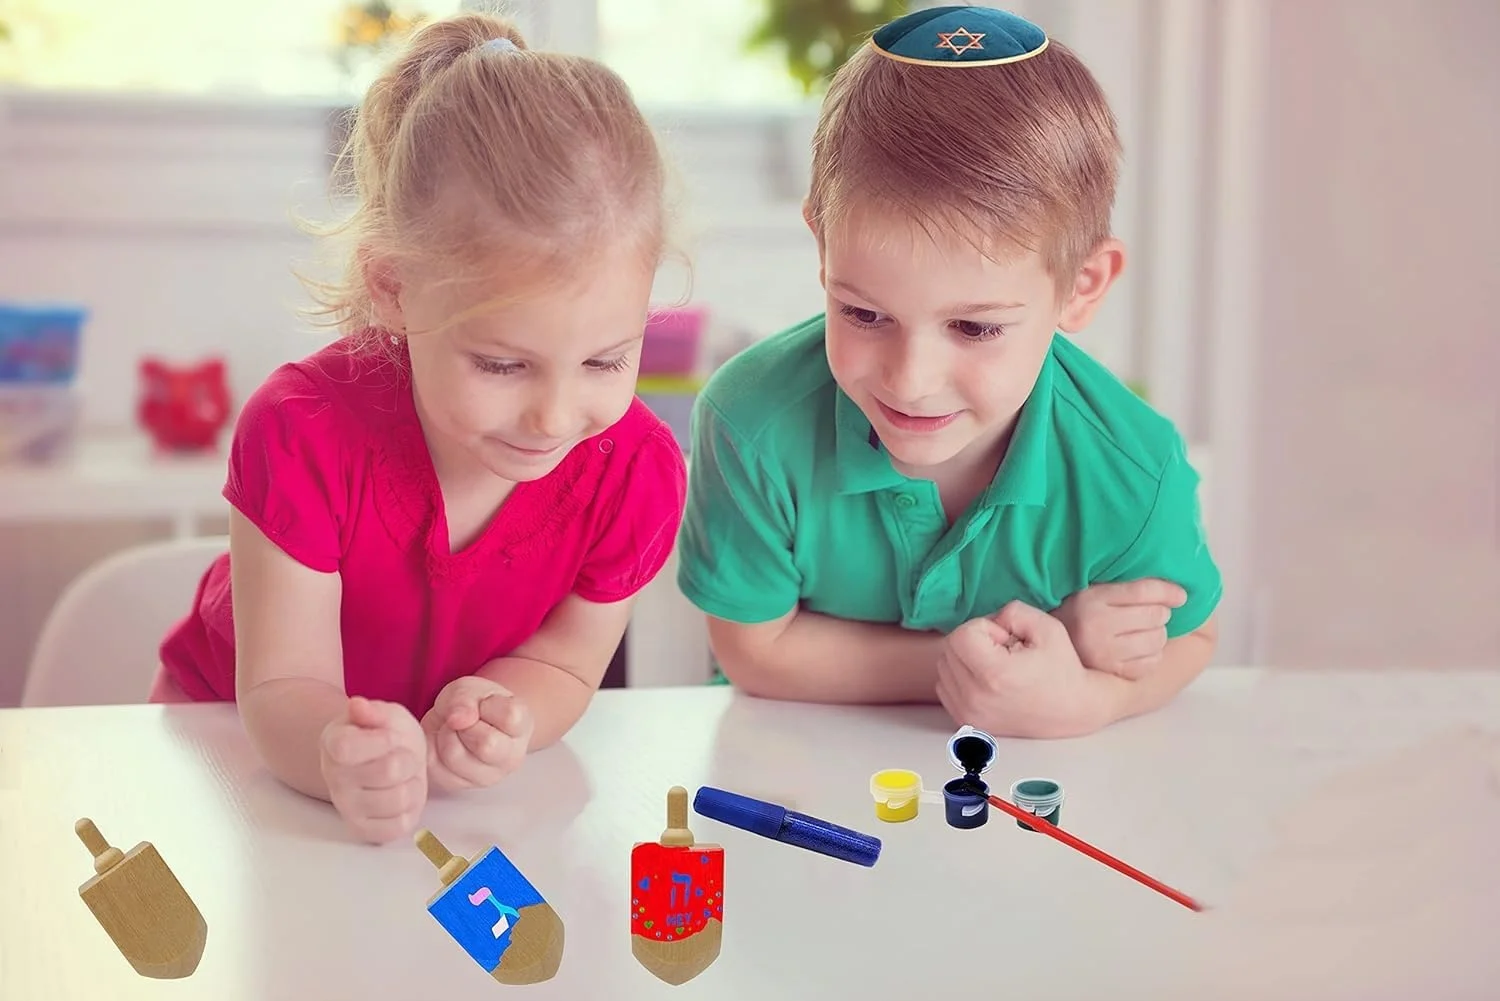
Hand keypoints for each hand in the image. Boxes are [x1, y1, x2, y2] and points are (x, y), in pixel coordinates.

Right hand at [319, 696, 428, 843]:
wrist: (382, 761)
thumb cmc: (383, 734)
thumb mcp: (384, 714)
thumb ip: (372, 711)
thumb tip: (357, 706)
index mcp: (333, 744)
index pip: (348, 747)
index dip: (382, 740)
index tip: (391, 737)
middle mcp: (334, 779)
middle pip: (390, 771)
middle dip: (408, 759)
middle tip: (402, 756)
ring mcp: (347, 808)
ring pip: (401, 798)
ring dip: (413, 783)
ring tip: (403, 776)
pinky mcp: (365, 831)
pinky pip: (401, 826)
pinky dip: (411, 809)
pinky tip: (401, 794)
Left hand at [421, 675, 532, 792]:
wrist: (461, 723)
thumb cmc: (474, 705)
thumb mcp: (470, 689)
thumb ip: (465, 698)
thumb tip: (458, 719)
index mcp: (522, 727)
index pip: (510, 717)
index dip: (488, 705)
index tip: (484, 704)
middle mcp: (511, 757)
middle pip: (486, 745)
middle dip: (465, 724)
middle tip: (464, 720)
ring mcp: (487, 776)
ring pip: (455, 756)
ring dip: (445, 735)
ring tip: (452, 730)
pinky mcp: (458, 784)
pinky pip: (434, 764)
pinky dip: (431, 746)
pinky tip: (443, 741)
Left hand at [937, 600, 1112, 738]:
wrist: (1071, 710)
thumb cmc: (1062, 668)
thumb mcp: (1047, 627)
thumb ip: (1013, 612)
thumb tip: (989, 621)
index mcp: (995, 675)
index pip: (961, 635)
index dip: (984, 627)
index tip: (1006, 639)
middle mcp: (976, 697)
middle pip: (949, 649)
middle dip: (973, 640)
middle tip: (1002, 650)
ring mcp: (968, 713)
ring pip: (943, 667)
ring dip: (965, 658)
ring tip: (995, 664)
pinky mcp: (966, 721)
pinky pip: (943, 687)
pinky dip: (959, 676)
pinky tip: (985, 678)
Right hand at [1052, 579, 1185, 679]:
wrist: (1049, 649)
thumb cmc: (1080, 615)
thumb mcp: (1094, 592)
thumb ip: (1127, 586)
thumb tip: (1176, 591)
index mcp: (1091, 599)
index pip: (1143, 591)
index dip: (1168, 591)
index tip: (1181, 595)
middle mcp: (1095, 626)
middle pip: (1155, 615)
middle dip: (1160, 613)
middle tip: (1149, 614)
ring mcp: (1104, 653)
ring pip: (1157, 639)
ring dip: (1157, 634)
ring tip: (1143, 631)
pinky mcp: (1111, 673)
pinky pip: (1151, 662)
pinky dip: (1152, 655)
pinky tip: (1139, 649)